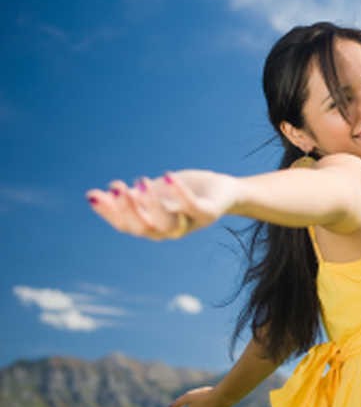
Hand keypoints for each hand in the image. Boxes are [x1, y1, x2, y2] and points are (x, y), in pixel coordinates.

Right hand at [85, 169, 239, 240]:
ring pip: (167, 224)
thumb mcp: (152, 193)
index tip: (93, 195)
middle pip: (145, 229)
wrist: (223, 191)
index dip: (109, 213)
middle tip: (116, 187)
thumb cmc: (183, 193)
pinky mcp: (208, 214)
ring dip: (151, 205)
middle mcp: (170, 230)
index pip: (126, 226)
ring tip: (140, 181)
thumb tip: (91, 194)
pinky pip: (193, 207)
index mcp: (153, 226)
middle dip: (128, 210)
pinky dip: (180, 194)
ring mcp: (190, 224)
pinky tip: (166, 176)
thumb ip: (128, 197)